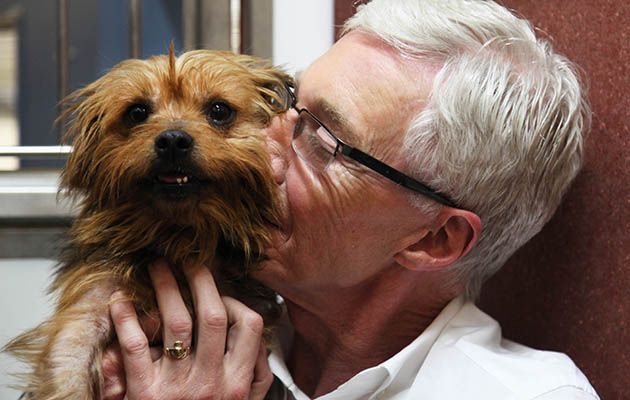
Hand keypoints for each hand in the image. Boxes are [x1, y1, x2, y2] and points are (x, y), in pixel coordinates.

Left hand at [103, 260, 272, 399]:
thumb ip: (253, 379)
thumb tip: (258, 347)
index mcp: (238, 386)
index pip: (249, 327)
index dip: (235, 302)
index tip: (219, 294)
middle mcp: (212, 384)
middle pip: (213, 315)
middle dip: (201, 280)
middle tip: (190, 260)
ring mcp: (178, 388)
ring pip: (177, 322)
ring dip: (166, 287)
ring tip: (157, 268)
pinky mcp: (145, 395)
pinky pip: (136, 347)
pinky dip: (126, 319)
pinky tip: (120, 301)